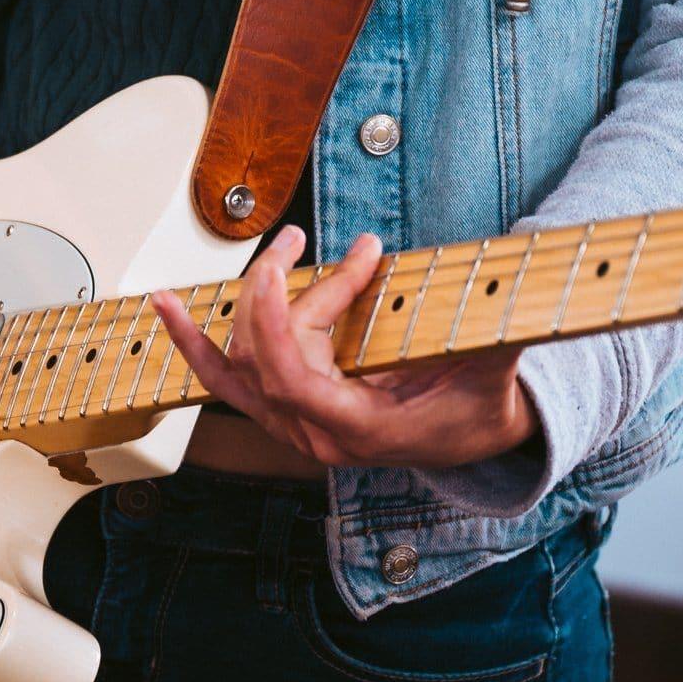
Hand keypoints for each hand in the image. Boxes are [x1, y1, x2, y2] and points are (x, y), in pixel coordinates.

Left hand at [149, 225, 538, 469]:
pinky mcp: (286, 409)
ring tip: (231, 265)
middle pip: (267, 356)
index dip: (276, 323)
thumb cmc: (479, 408)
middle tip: (299, 240)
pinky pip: (228, 381)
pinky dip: (197, 345)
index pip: (292, 378)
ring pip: (239, 367)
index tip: (279, 271)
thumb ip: (496, 332)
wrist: (474, 441)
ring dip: (228, 312)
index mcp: (357, 429)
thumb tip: (513, 282)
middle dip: (277, 291)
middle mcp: (315, 433)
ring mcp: (294, 425)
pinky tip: (169, 312)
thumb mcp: (492, 370)